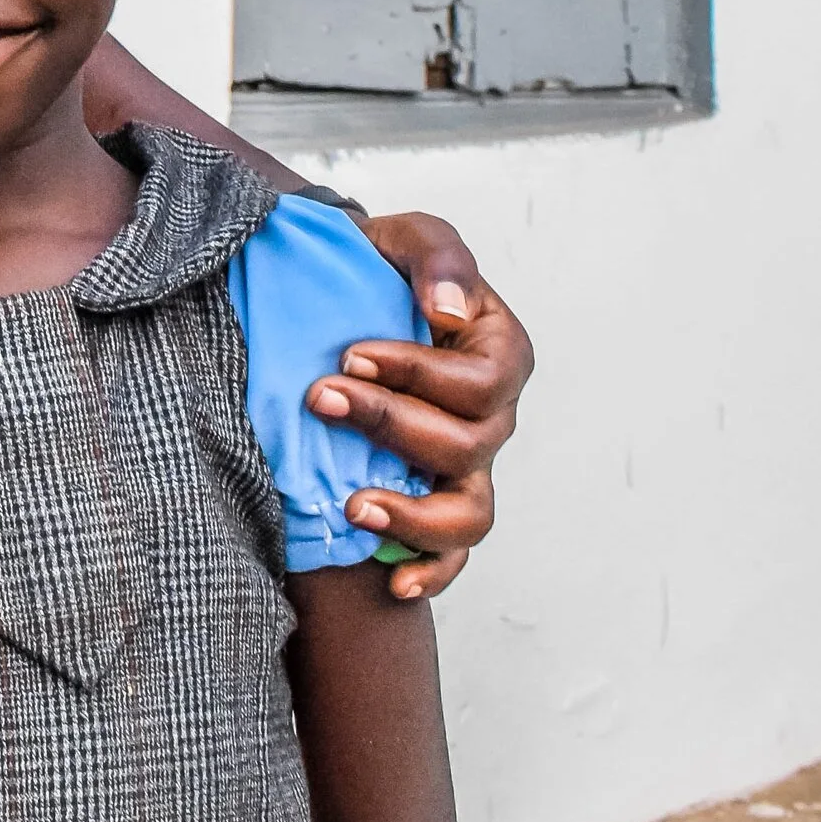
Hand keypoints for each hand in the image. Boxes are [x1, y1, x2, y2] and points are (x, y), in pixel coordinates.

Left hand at [312, 210, 534, 600]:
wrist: (348, 295)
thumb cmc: (386, 265)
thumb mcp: (411, 238)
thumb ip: (438, 257)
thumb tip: (446, 310)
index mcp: (501, 352)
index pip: (479, 382)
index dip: (418, 374)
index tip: (350, 353)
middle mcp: (494, 417)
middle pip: (465, 444)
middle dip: (388, 424)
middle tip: (319, 398)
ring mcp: (470, 466)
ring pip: (468, 512)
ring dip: (413, 516)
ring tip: (353, 506)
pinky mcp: (439, 500)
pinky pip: (452, 555)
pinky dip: (429, 572)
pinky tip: (393, 583)